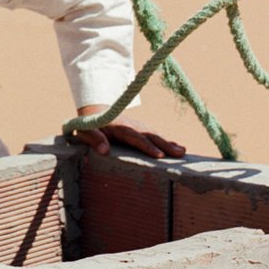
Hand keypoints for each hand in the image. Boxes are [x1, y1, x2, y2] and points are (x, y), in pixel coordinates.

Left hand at [71, 111, 187, 160]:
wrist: (96, 112)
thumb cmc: (89, 126)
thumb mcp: (86, 132)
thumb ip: (94, 140)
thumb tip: (105, 151)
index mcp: (119, 127)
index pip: (135, 137)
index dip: (147, 146)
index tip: (159, 156)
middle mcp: (132, 126)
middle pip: (150, 136)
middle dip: (165, 145)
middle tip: (179, 154)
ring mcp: (138, 127)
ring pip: (155, 135)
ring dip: (169, 143)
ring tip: (182, 152)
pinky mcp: (142, 130)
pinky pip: (155, 136)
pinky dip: (167, 142)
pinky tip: (179, 149)